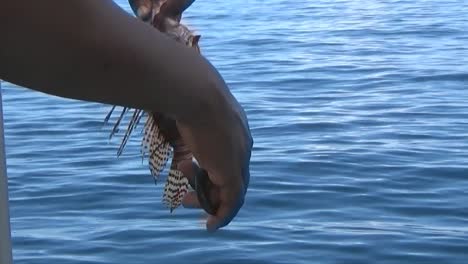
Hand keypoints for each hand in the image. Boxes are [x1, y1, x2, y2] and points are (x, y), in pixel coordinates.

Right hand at [176, 97, 252, 231]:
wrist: (195, 91)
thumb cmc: (183, 92)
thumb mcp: (183, 103)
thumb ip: (178, 110)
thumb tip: (158, 105)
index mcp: (233, 126)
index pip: (228, 154)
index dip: (213, 166)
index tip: (193, 172)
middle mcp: (241, 144)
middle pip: (231, 174)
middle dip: (210, 187)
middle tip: (188, 195)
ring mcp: (238, 158)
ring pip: (231, 189)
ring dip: (209, 200)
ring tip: (186, 202)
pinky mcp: (231, 172)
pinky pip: (232, 201)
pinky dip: (224, 215)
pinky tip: (210, 226)